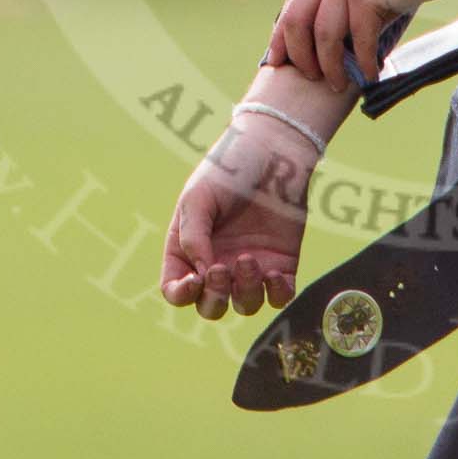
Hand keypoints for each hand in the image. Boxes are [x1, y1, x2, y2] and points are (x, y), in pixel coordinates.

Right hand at [159, 106, 319, 320]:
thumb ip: (193, 236)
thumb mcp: (198, 197)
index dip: (181, 294)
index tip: (195, 280)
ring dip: (245, 292)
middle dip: (214, 297)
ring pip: (244, 305)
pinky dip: (277, 295)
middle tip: (222, 268)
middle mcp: (218, 263)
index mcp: (190, 249)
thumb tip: (202, 275)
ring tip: (249, 259)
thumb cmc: (230, 168)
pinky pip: (279, 297)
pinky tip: (275, 274)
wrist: (275, 152)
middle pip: (210, 306)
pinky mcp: (281, 264)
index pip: (176, 289)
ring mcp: (250, 266)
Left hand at [267, 0, 457, 90]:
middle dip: (301, 56)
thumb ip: (351, 1)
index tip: (279, 61)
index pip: (292, 4)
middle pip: (297, 21)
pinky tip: (371, 74)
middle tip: (311, 79)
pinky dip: (363, 62)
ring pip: (325, 35)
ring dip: (331, 67)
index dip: (282, 37)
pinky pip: (359, 39)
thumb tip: (340, 44)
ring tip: (339, 85)